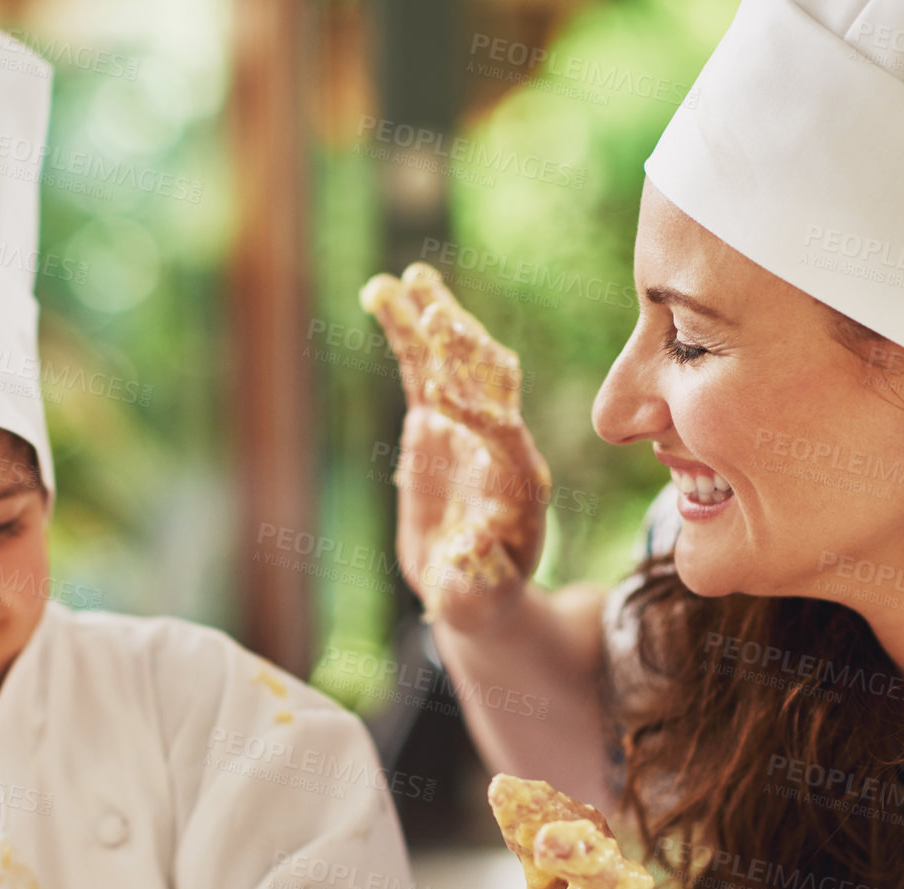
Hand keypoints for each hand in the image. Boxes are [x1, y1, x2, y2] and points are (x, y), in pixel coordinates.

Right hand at [360, 263, 552, 635]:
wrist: (473, 586)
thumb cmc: (479, 595)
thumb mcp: (478, 594)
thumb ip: (475, 572)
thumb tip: (467, 552)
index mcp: (521, 479)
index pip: (503, 434)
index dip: (474, 414)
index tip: (439, 398)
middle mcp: (500, 440)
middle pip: (484, 382)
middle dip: (459, 348)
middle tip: (434, 310)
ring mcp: (466, 424)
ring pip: (450, 362)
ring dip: (430, 319)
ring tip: (402, 279)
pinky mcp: (436, 421)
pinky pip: (420, 369)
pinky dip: (404, 333)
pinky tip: (382, 294)